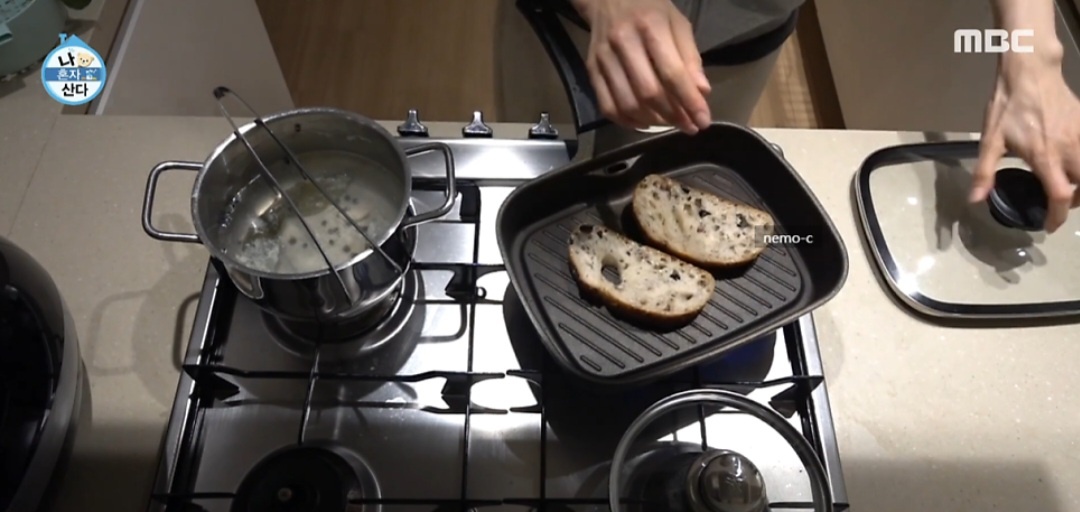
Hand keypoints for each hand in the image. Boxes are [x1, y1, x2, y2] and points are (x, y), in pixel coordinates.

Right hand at [572, 0, 711, 133]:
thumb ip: (690, 57)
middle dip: (673, 115)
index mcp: (650, 26)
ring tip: (669, 123)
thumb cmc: (650, 9)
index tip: (703, 121)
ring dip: (652, 121)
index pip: (672, 73)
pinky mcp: (591, 69)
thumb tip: (701, 93)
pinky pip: (607, 106)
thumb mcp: (678, 23)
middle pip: (648, 92)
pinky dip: (627, 121)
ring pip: (627, 103)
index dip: (689, 102)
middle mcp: (623, 42)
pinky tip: (644, 122)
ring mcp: (603, 58)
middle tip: (688, 126)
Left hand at [971, 51, 1079, 232]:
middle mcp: (1069, 149)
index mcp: (1044, 156)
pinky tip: (1071, 164)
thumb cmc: (1008, 105)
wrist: (1031, 71)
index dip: (1057, 216)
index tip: (1049, 226)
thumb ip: (984, 171)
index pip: (1059, 195)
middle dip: (1074, 202)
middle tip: (1058, 204)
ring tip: (1066, 186)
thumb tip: (975, 199)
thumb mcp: (990, 139)